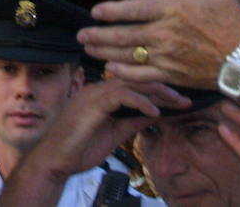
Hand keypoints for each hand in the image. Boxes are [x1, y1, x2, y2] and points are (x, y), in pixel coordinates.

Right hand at [20, 79, 182, 180]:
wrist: (55, 160)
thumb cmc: (79, 149)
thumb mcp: (114, 134)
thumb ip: (132, 122)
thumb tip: (154, 115)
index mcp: (102, 94)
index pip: (135, 84)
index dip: (158, 90)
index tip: (179, 100)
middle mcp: (99, 88)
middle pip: (136, 79)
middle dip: (163, 87)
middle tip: (185, 98)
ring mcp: (95, 93)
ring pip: (131, 82)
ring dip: (157, 91)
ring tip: (177, 102)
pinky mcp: (93, 102)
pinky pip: (122, 95)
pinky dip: (141, 102)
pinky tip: (155, 112)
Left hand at [79, 0, 239, 88]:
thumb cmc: (235, 26)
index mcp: (174, 9)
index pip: (135, 9)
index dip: (112, 11)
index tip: (95, 12)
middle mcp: (165, 33)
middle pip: (124, 35)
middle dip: (99, 35)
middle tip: (81, 34)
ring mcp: (167, 56)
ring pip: (129, 55)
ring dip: (105, 53)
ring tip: (88, 49)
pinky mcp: (173, 75)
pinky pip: (143, 75)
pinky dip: (124, 74)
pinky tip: (110, 71)